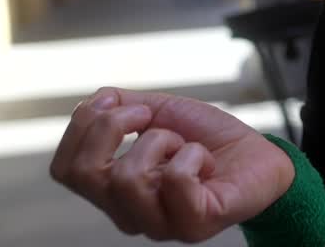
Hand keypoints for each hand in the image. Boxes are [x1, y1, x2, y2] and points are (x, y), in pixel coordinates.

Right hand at [50, 87, 294, 242]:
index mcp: (114, 191)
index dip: (83, 126)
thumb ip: (122, 106)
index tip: (118, 103)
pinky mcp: (194, 223)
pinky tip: (204, 161)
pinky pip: (175, 182)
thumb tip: (93, 100)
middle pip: (84, 174)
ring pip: (127, 178)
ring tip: (184, 145)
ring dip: (160, 141)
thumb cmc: (210, 140)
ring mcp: (160, 224)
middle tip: (150, 116)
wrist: (260, 155)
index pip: (64, 170)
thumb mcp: (161, 112)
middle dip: (112, 128)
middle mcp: (130, 214)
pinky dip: (191, 155)